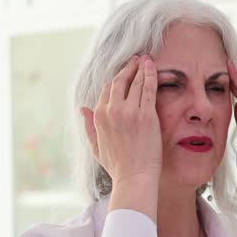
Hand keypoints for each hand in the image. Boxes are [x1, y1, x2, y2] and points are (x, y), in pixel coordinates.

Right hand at [81, 55, 161, 218]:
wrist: (134, 177)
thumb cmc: (118, 166)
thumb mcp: (96, 146)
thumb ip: (89, 126)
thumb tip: (82, 109)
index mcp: (98, 117)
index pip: (106, 90)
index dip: (115, 79)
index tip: (124, 72)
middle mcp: (111, 111)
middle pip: (119, 82)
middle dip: (128, 68)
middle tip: (136, 59)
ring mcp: (129, 111)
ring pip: (134, 82)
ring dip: (141, 68)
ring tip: (146, 59)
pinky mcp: (145, 114)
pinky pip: (148, 89)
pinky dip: (150, 75)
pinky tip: (153, 67)